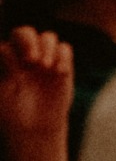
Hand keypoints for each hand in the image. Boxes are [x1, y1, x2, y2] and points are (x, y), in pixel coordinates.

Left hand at [0, 28, 73, 145]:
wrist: (35, 127)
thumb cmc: (11, 114)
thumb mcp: (1, 94)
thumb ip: (4, 71)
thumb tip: (4, 48)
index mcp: (5, 62)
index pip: (7, 45)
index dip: (12, 53)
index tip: (16, 73)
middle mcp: (23, 56)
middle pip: (25, 33)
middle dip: (28, 42)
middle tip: (32, 61)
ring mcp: (44, 58)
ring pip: (47, 37)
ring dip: (47, 49)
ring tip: (45, 68)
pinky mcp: (62, 64)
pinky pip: (65, 48)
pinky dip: (63, 57)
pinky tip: (59, 72)